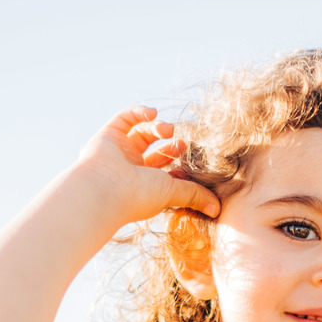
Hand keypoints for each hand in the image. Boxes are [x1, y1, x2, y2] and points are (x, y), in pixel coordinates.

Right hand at [74, 106, 219, 226]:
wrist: (104, 188)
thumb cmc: (138, 195)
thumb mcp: (173, 192)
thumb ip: (195, 195)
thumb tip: (217, 209)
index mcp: (147, 186)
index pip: (169, 171)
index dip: (182, 162)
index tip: (194, 157)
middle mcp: (132, 170)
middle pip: (158, 151)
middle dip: (173, 144)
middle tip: (184, 141)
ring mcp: (119, 153)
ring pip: (143, 134)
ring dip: (158, 128)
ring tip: (167, 129)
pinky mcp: (107, 137)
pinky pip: (124, 119)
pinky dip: (139, 113)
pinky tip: (152, 114)